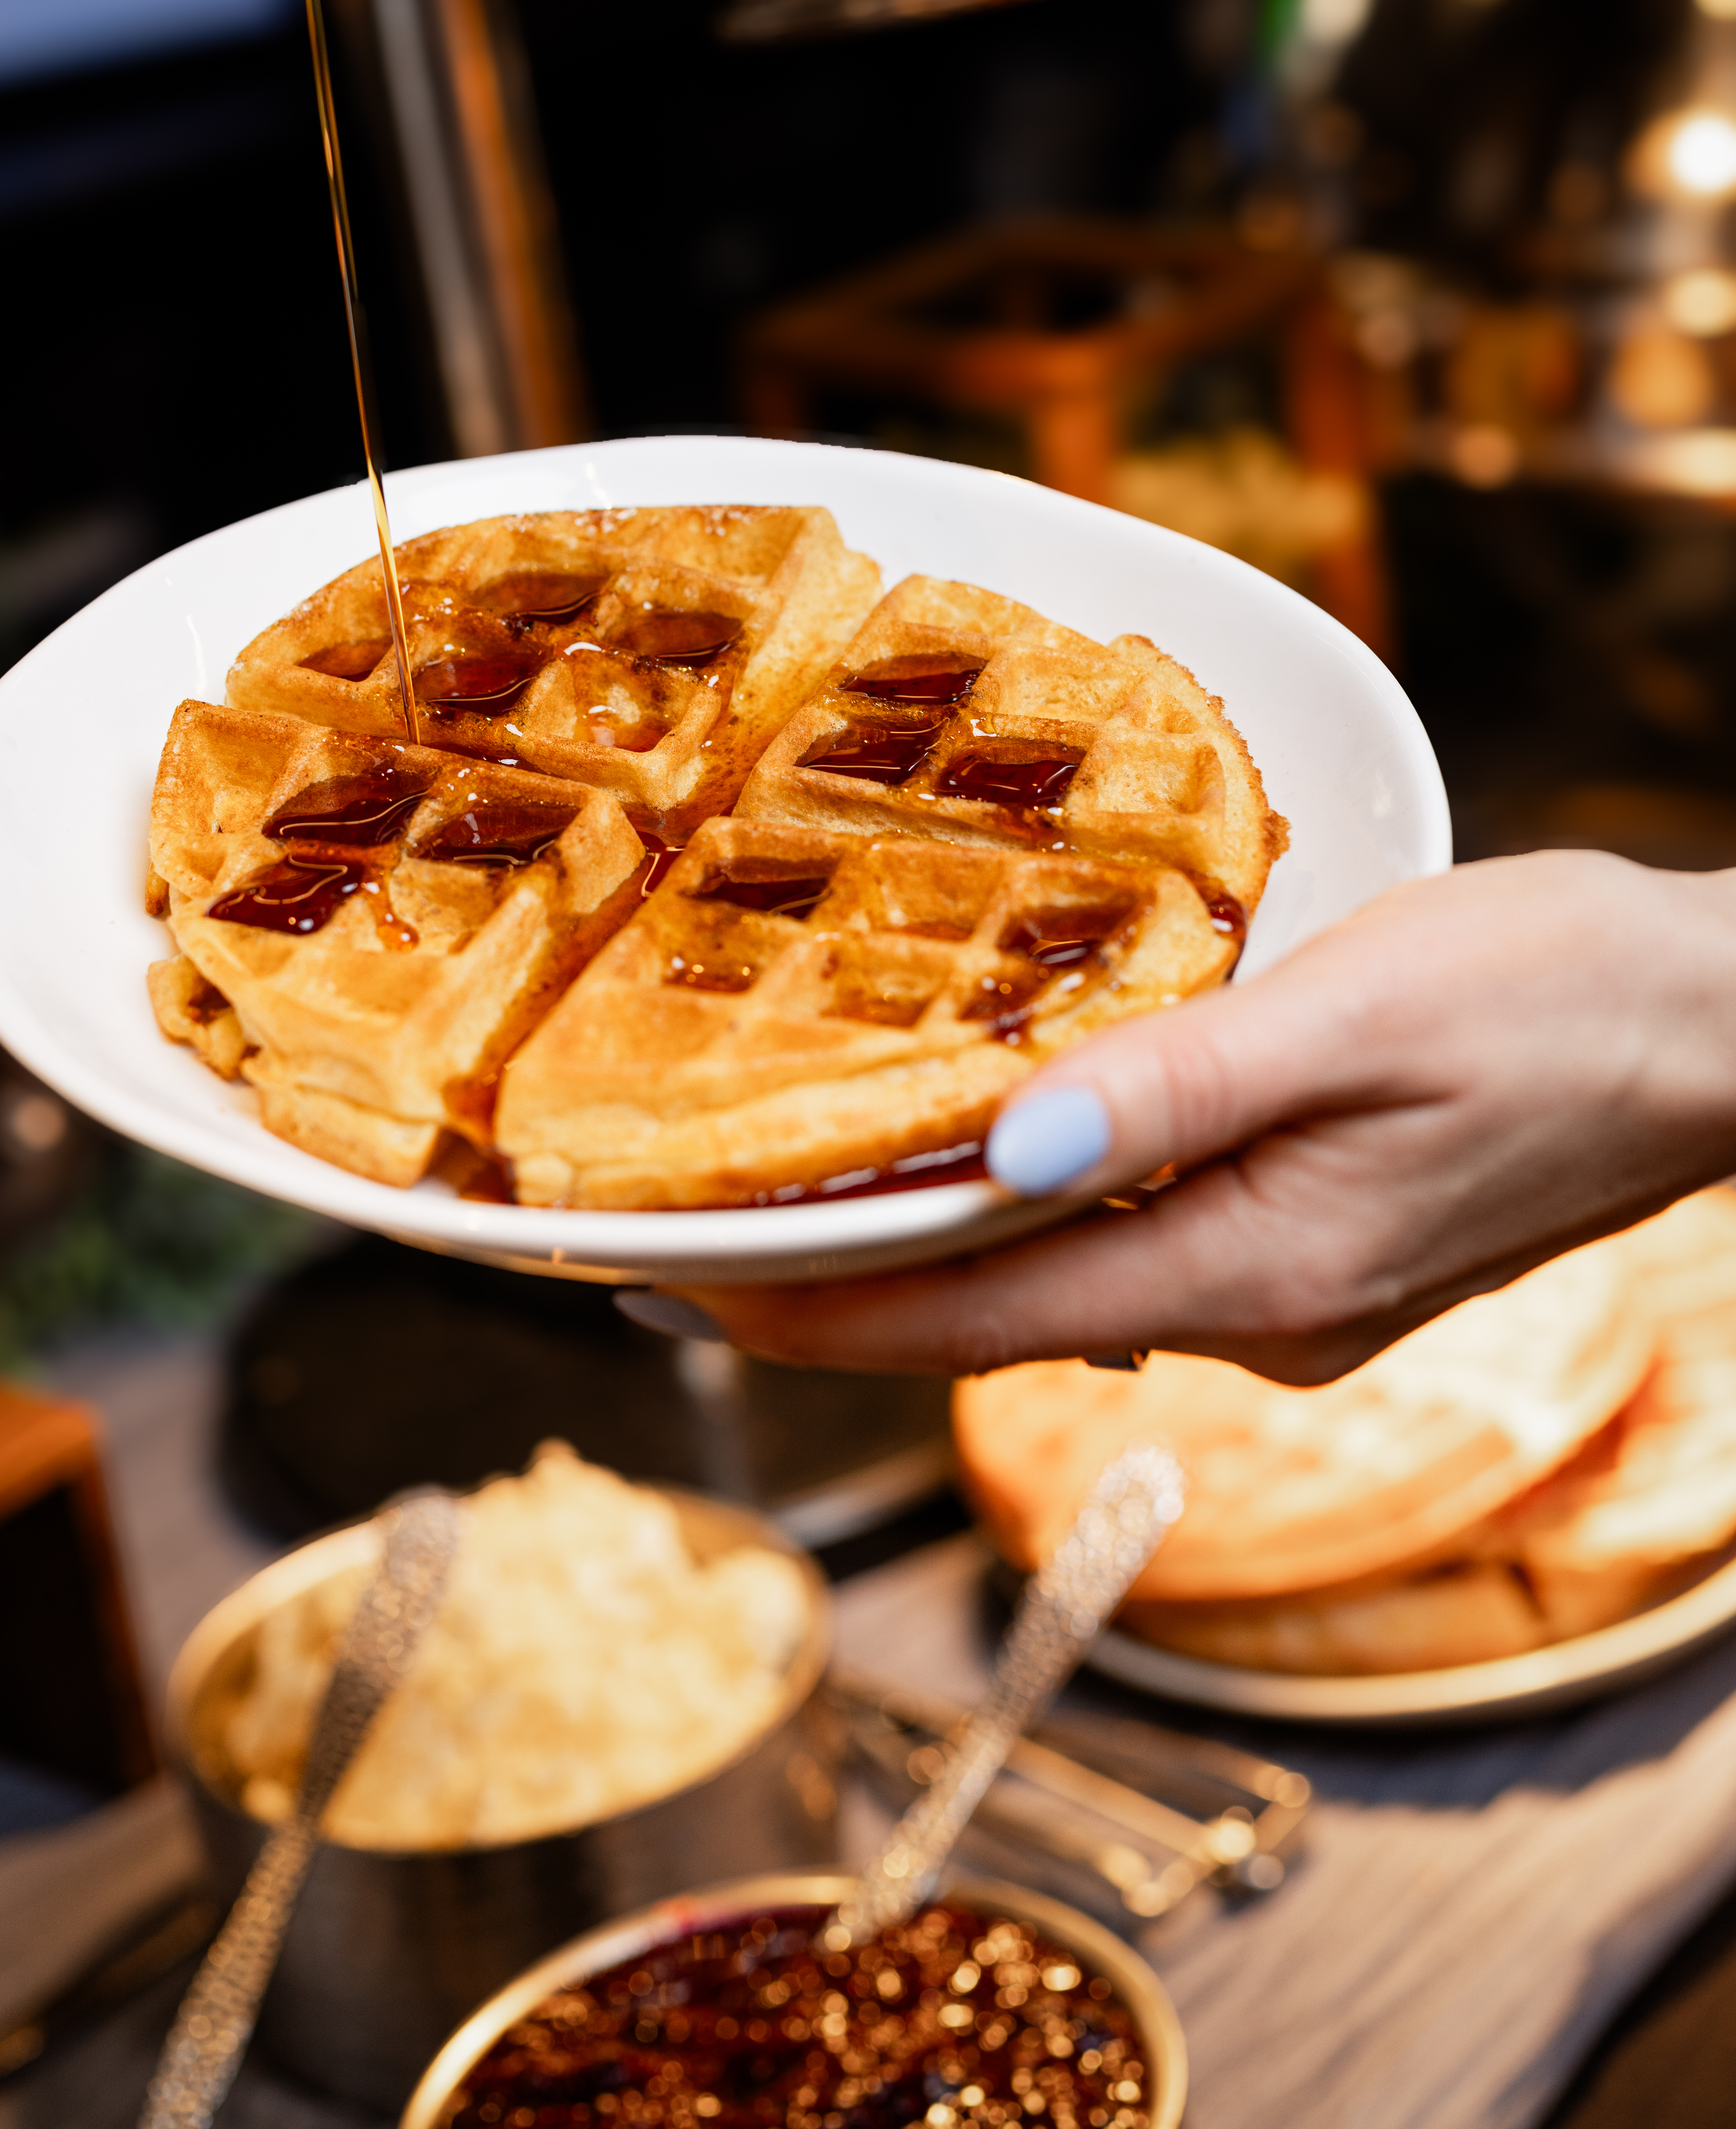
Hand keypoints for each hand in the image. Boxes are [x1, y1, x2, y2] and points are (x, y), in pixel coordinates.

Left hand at [673, 852, 1735, 1384]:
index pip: (979, 1313)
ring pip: (1065, 1280)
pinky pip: (1138, 1243)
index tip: (676, 1290)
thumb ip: (1180, 1086)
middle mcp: (1261, 1311)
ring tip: (805, 1181)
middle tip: (698, 1229)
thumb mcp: (1363, 1016)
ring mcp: (1296, 1291)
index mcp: (1255, 1268)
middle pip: (1002, 1312)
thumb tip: (1006, 1151)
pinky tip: (992, 1150)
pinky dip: (1041, 1207)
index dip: (817, 1304)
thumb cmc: (1557, 995)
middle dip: (849, 1284)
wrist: (1720, 1027)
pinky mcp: (1321, 1244)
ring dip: (940, 1243)